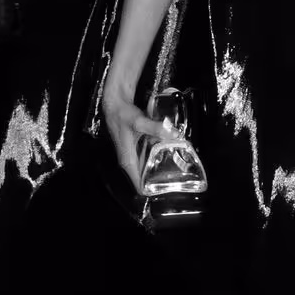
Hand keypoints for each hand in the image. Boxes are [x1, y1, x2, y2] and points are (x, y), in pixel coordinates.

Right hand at [101, 77, 175, 193]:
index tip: (168, 187)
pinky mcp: (136, 148)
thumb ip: (155, 128)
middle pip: (145, 179)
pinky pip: (148, 158)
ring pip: (147, 168)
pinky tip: (170, 151)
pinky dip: (158, 157)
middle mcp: (129, 161)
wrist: (115, 104)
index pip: (139, 186)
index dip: (153, 190)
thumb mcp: (139, 122)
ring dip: (160, 168)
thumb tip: (173, 133)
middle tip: (179, 176)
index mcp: (128, 161)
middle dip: (161, 179)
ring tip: (178, 166)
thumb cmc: (122, 115)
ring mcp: (132, 155)